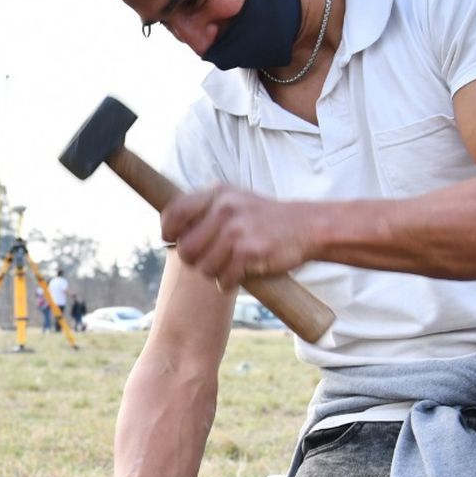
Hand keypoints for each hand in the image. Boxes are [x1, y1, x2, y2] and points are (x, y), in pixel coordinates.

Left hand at [161, 185, 316, 281]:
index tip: (171, 239)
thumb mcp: (234, 200)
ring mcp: (237, 231)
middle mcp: (224, 209)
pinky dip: (228, 282)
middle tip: (208, 259)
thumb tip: (169, 232)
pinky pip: (223, 279)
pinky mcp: (249, 253)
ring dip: (214, 272)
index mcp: (217, 194)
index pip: (175, 212)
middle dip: (194, 259)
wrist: (308, 226)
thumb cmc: (265, 218)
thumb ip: (205, 209)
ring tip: (229, 264)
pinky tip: (239, 274)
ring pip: (203, 267)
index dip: (168, 231)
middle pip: (185, 248)